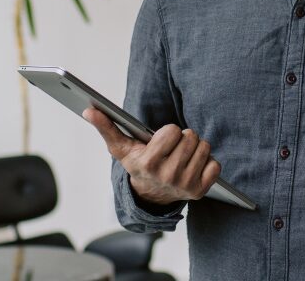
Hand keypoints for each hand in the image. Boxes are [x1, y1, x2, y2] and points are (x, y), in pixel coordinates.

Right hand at [84, 107, 221, 205]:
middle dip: (183, 138)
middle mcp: (168, 176)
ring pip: (204, 148)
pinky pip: (215, 165)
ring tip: (182, 156)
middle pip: (191, 137)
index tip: (161, 140)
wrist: (150, 196)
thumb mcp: (120, 148)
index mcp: (149, 163)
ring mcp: (185, 185)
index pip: (173, 131)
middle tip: (173, 148)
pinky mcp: (199, 191)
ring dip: (195, 148)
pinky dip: (207, 163)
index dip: (168, 132)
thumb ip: (105, 127)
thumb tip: (89, 109)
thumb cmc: (137, 164)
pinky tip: (193, 167)